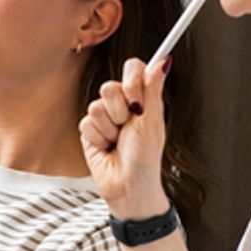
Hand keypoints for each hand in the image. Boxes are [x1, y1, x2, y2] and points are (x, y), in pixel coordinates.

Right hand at [78, 57, 171, 218]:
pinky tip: (106, 148)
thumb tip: (164, 62)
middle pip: (109, 86)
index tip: (136, 99)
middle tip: (128, 126)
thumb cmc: (145, 160)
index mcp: (143, 99)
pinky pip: (86, 123)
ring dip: (109, 127)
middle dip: (119, 109)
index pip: (133, 68)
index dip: (131, 80)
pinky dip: (98, 138)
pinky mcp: (90, 131)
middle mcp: (123, 105)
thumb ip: (153, 89)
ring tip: (117, 141)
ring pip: (96, 105)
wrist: (128, 188)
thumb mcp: (152, 122)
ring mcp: (105, 118)